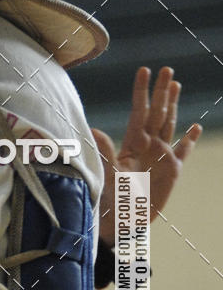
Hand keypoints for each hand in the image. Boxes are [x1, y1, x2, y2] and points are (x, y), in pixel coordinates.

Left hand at [93, 66, 200, 246]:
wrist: (124, 220)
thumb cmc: (111, 198)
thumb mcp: (109, 174)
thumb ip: (105, 152)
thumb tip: (94, 130)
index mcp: (132, 142)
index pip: (139, 111)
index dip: (142, 91)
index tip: (144, 70)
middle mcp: (148, 145)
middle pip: (157, 112)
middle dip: (161, 91)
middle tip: (167, 69)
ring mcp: (161, 155)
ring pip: (169, 123)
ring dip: (173, 105)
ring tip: (176, 84)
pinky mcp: (172, 169)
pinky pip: (183, 151)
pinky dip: (190, 140)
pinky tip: (195, 128)